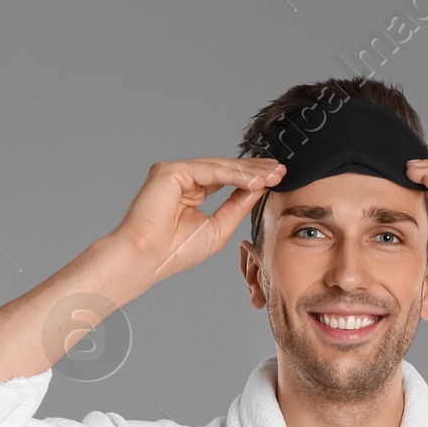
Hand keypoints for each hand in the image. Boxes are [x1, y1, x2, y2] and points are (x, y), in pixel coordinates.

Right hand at [113, 156, 283, 286]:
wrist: (146, 259)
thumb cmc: (174, 252)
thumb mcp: (218, 229)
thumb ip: (236, 207)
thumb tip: (259, 189)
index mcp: (192, 192)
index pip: (226, 180)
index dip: (252, 179)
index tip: (276, 178)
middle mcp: (183, 178)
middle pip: (225, 169)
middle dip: (254, 170)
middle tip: (280, 170)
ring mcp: (176, 172)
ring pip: (219, 167)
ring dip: (248, 172)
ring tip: (272, 175)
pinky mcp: (171, 171)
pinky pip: (209, 170)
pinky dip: (233, 175)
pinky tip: (254, 180)